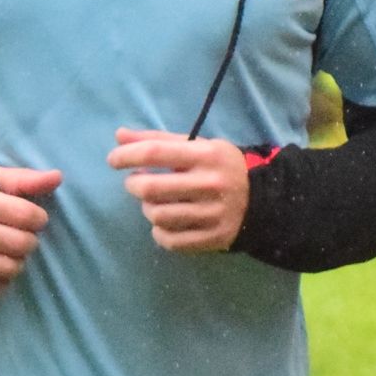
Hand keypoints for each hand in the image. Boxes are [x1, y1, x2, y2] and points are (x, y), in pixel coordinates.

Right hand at [0, 167, 62, 300]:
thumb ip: (25, 180)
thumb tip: (58, 177)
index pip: (26, 215)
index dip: (39, 219)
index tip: (33, 219)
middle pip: (21, 244)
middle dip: (30, 242)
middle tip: (21, 238)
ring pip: (10, 269)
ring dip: (17, 263)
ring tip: (8, 253)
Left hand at [107, 130, 251, 252]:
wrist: (262, 200)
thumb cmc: (220, 168)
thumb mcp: (197, 147)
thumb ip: (158, 141)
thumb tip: (119, 135)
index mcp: (206, 155)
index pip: (155, 153)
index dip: (126, 156)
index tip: (113, 160)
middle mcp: (210, 184)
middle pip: (150, 188)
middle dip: (134, 185)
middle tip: (137, 182)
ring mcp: (212, 214)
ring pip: (158, 216)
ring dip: (147, 209)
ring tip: (155, 202)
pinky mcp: (212, 238)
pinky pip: (169, 240)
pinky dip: (160, 232)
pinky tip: (166, 223)